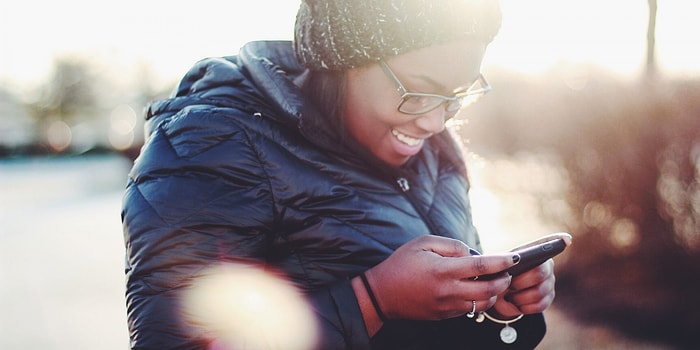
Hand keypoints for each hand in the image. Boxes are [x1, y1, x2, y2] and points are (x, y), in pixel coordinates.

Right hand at [363, 235, 520, 320]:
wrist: (382, 294)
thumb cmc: (402, 263)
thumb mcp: (423, 243)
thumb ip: (451, 245)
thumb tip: (473, 254)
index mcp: (443, 270)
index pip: (481, 265)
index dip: (502, 261)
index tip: (515, 258)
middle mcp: (448, 290)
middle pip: (489, 289)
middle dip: (504, 280)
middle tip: (506, 271)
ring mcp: (447, 306)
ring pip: (483, 303)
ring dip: (493, 292)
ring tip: (493, 281)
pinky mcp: (445, 315)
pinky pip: (469, 309)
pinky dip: (478, 299)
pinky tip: (475, 289)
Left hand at [490, 258, 555, 318]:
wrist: (500, 291)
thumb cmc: (499, 275)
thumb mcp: (497, 267)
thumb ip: (503, 265)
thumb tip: (508, 268)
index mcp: (535, 252)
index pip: (537, 256)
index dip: (525, 266)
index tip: (511, 276)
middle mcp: (546, 266)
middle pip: (538, 274)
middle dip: (519, 283)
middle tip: (508, 286)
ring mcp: (549, 283)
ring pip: (538, 293)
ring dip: (520, 297)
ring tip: (510, 296)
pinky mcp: (548, 299)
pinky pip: (539, 305)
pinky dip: (525, 307)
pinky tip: (517, 304)